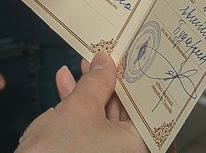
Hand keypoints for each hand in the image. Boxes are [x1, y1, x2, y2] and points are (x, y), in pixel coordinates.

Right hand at [16, 54, 147, 152]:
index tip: (127, 62)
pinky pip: (88, 126)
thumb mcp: (80, 106)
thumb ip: (96, 82)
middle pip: (124, 110)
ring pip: (103, 116)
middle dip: (109, 83)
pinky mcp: (87, 152)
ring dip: (90, 90)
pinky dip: (78, 106)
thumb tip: (104, 64)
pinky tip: (65, 83)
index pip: (144, 107)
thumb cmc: (60, 150)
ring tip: (81, 66)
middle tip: (103, 61)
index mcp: (137, 145)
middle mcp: (126, 151)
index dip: (134, 81)